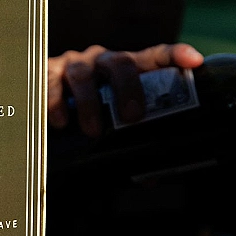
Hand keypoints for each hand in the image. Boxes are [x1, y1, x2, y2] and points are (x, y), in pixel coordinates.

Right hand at [48, 43, 204, 136]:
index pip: (153, 56)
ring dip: (89, 103)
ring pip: (83, 75)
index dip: (174, 55)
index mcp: (125, 69)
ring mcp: (74, 65)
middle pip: (119, 63)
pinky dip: (56, 102)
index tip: (194, 61)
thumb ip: (128, 143)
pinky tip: (59, 121)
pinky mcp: (48, 72)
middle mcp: (101, 61)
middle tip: (132, 117)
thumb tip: (151, 180)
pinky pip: (51, 83)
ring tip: (92, 130)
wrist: (41, 95)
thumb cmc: (86, 110)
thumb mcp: (108, 120)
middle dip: (128, 88)